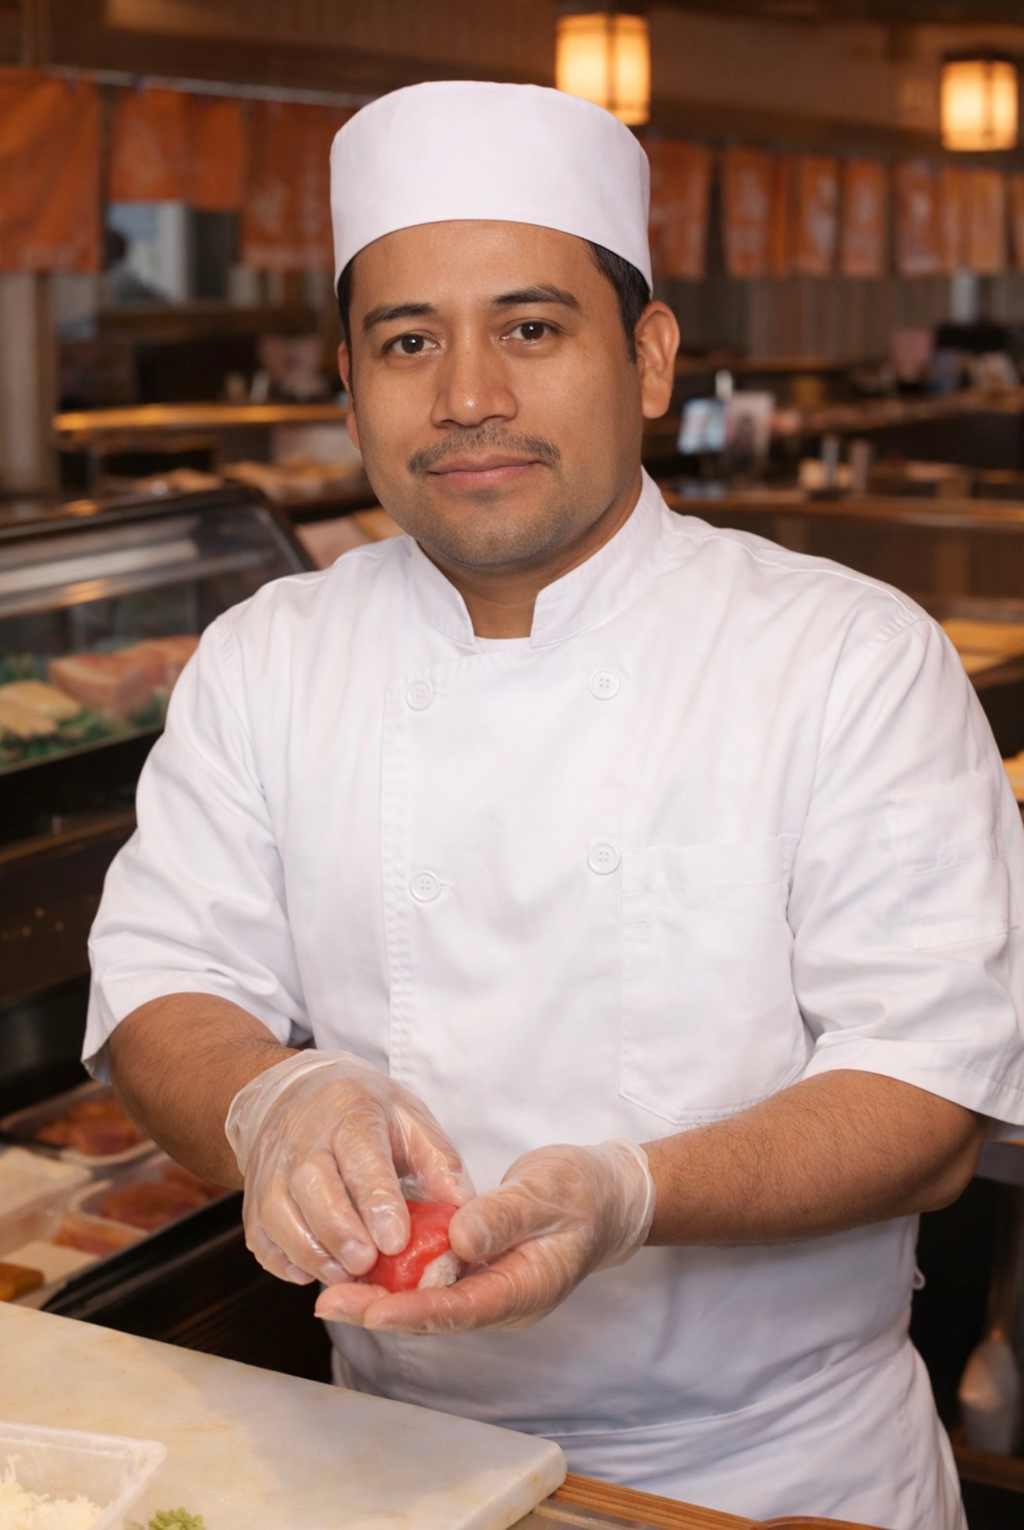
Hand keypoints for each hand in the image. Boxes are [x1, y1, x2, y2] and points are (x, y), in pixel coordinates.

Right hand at [225, 1051, 473, 1289]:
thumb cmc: (364, 1111)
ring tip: (345, 1278)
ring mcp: (272, 1168)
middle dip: (339, 1231)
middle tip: (367, 1265)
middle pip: (312, 1186)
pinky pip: (259, 1235)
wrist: (297, 1093)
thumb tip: (462, 1207)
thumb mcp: (410, 1118)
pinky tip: (309, 1275)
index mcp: (350, 1113)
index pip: (361, 1156)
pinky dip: (281, 1261)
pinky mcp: (255, 1197)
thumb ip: (438, 1161)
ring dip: (311, 1252)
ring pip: (279, 1214)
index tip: (396, 1241)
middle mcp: (303, 1138)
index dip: (377, 1201)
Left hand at [315, 1138, 654, 1333]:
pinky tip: (361, 1268)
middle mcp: (501, 1301)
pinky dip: (397, 1279)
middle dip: (380, 1310)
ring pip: (428, 1302)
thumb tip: (459, 1238)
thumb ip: (503, 1215)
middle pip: (435, 1314)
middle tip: (328, 1303)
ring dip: (380, 1297)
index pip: (461, 1308)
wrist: (603, 1198)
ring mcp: (488, 1290)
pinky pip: (432, 1283)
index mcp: (524, 1289)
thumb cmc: (579, 1192)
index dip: (414, 1310)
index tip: (371, 1310)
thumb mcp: (546, 1193)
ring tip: (330, 1290)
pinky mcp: (477, 1273)